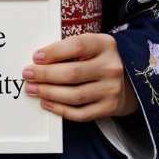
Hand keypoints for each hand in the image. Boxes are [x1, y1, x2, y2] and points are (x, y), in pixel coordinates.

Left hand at [22, 33, 138, 122]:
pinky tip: (47, 103)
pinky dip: (61, 110)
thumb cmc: (101, 59)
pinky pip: (81, 113)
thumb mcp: (93, 45)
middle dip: (45, 75)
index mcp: (106, 45)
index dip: (54, 52)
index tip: (36, 57)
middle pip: (72, 73)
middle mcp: (111, 67)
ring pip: (74, 95)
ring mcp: (112, 89)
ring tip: (32, 89)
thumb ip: (71, 48)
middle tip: (27, 74)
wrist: (131, 80)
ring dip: (48, 93)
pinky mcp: (109, 108)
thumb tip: (39, 59)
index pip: (76, 46)